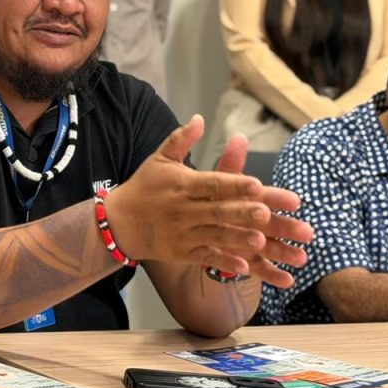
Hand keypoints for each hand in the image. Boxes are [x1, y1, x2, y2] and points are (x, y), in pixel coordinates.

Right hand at [104, 116, 313, 287]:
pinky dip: (223, 263)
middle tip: (267, 214)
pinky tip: (243, 268)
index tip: (257, 184)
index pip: (212, 183)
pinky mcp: (182, 252)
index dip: (234, 184)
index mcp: (182, 184)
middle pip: (218, 211)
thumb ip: (181, 139)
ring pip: (215, 235)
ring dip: (238, 239)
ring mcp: (183, 233)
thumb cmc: (145, 186)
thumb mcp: (160, 158)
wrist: (119, 221)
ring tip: (261, 241)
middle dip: (243, 213)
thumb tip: (200, 118)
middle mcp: (184, 209)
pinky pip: (205, 258)